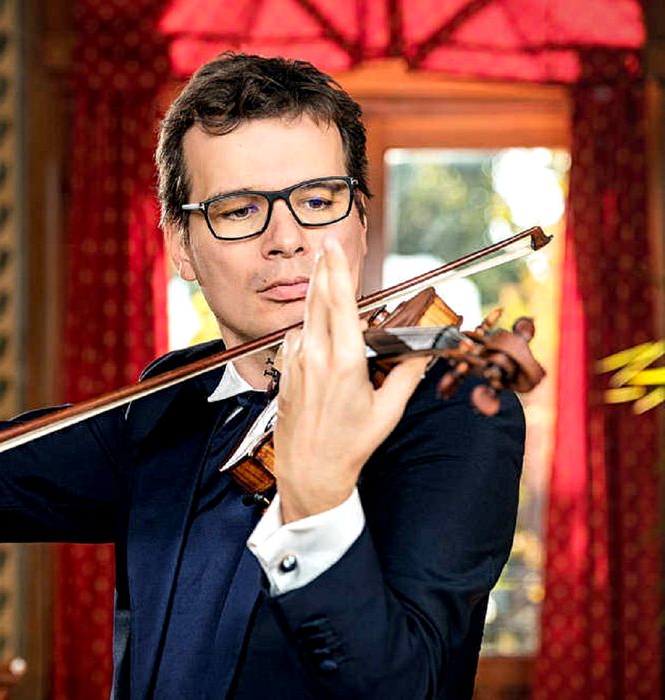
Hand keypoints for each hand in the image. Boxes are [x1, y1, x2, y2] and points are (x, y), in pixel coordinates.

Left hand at [274, 237, 426, 522]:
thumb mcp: (388, 411)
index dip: (336, 271)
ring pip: (307, 318)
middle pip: (317, 300)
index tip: (332, 246)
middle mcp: (315, 356)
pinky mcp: (286, 370)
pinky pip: (298, 338)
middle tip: (325, 243)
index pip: (340, 304)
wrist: (308, 471)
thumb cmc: (350, 445)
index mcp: (344, 362)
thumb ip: (408, 375)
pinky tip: (321, 334)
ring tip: (326, 280)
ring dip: (317, 298)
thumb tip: (429, 350)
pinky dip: (311, 328)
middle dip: (322, 269)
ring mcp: (296, 362)